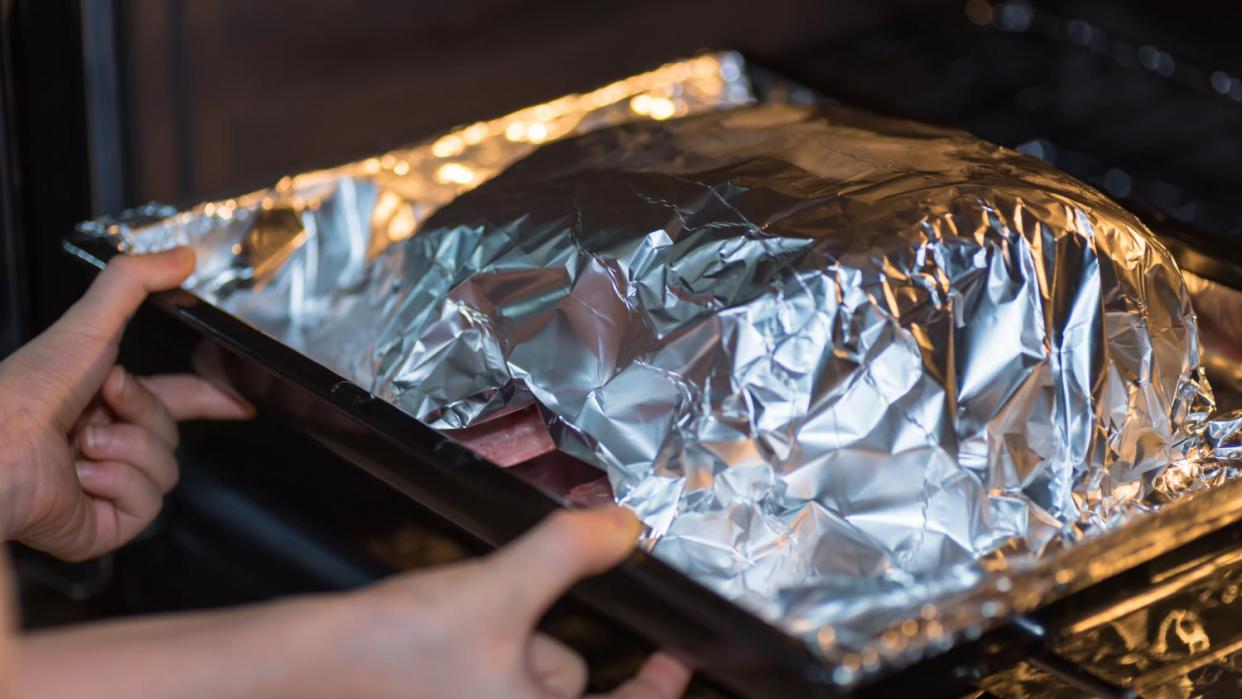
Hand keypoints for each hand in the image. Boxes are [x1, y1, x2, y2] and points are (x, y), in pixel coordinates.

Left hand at [0, 249, 251, 559]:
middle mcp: (104, 447)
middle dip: (143, 411)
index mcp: (101, 403)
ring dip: (128, 448)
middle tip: (105, 399)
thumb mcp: (88, 323)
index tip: (240, 402)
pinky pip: (149, 505)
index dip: (210, 399)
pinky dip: (118, 483)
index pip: (174, 400)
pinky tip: (82, 476)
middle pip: (172, 432)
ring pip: (167, 470)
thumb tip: (182, 255)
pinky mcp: (105, 526)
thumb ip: (134, 282)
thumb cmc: (24, 390)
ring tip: (82, 444)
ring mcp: (105, 490)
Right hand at [315, 507, 691, 697]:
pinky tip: (437, 638)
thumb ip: (567, 553)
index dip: (663, 682)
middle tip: (494, 617)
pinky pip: (488, 678)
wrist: (299, 675)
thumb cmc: (395, 653)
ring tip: (452, 629)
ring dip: (505, 641)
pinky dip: (478, 651)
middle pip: (566, 678)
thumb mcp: (498, 590)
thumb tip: (623, 528)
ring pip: (525, 673)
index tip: (679, 656)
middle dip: (542, 642)